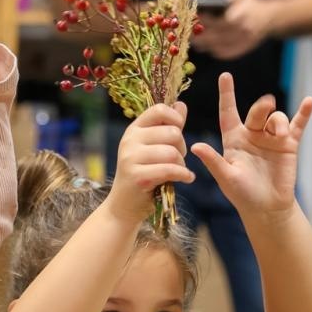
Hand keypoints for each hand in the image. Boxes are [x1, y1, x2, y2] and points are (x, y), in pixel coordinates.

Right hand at [107, 102, 192, 222]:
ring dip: (182, 164)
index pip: (159, 110)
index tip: (178, 133)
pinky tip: (186, 179)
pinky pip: (170, 170)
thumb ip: (167, 126)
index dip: (175, 119)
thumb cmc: (143, 175)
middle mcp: (129, 140)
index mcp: (134, 130)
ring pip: (172, 152)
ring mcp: (131, 158)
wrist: (124, 206)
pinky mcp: (137, 176)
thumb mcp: (153, 147)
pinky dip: (184, 175)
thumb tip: (180, 105)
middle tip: (178, 159)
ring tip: (179, 171)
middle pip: (172, 132)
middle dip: (182, 147)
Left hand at [191, 72, 311, 217]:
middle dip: (262, 106)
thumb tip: (195, 146)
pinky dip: (303, 113)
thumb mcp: (226, 177)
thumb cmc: (242, 194)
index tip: (225, 76)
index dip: (227, 95)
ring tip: (282, 135)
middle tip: (267, 104)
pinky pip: (297, 125)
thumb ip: (213, 160)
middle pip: (257, 112)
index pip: (228, 113)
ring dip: (280, 121)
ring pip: (276, 118)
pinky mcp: (289, 145)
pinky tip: (309, 101)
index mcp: (233, 140)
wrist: (267, 207)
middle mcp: (252, 135)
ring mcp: (271, 139)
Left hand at [194, 0, 273, 59]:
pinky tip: (202, 45)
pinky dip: (210, 49)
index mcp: (244, 14)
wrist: (270, 18)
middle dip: (199, 33)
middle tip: (185, 30)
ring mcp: (243, 42)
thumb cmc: (250, 2)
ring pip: (217, 46)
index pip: (220, 20)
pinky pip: (222, 53)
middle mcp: (244, 30)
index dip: (205, 20)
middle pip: (216, 35)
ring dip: (201, 43)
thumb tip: (203, 2)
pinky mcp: (241, 50)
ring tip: (190, 37)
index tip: (193, 16)